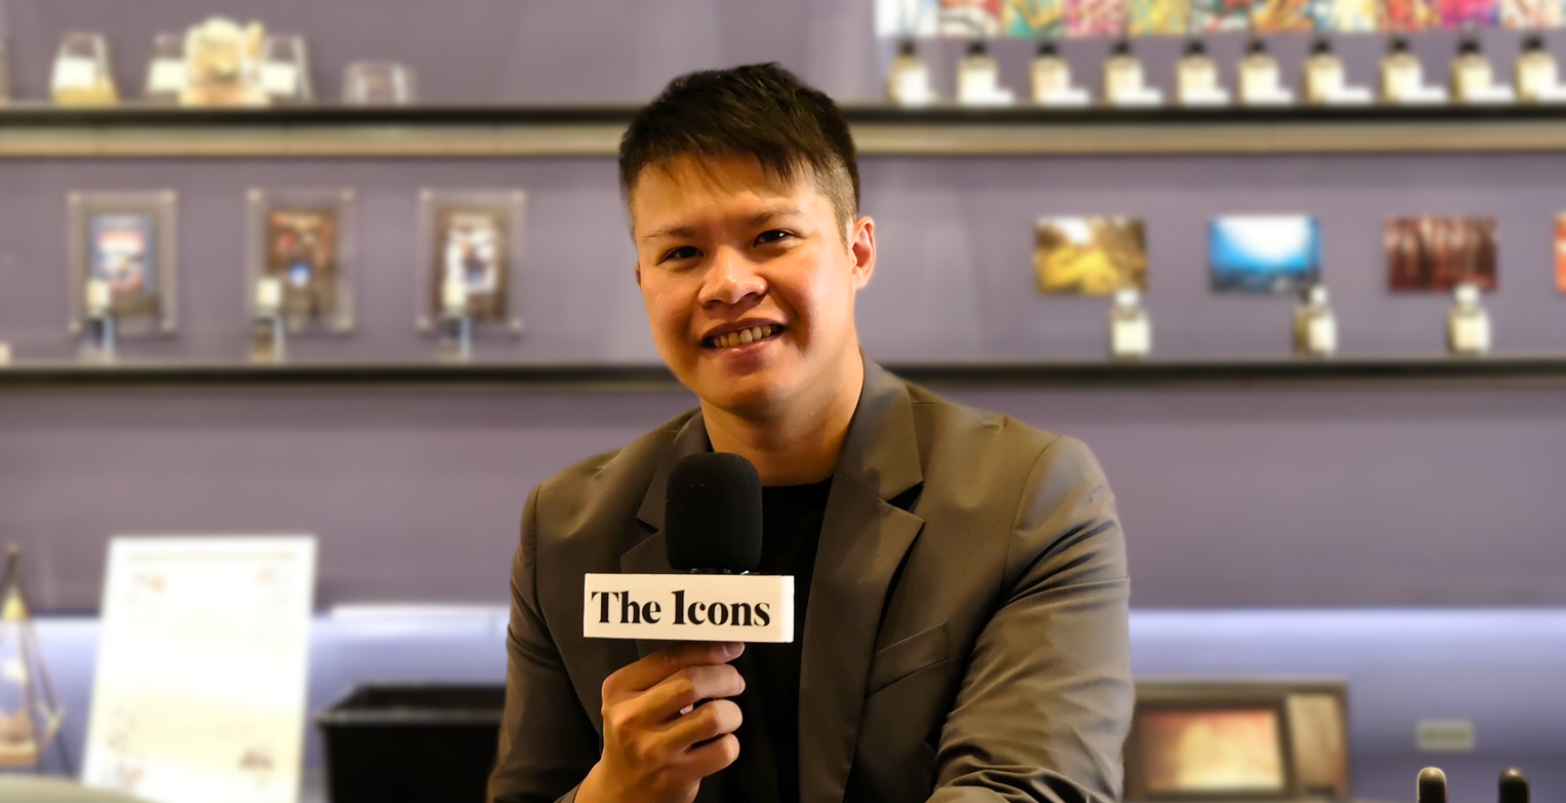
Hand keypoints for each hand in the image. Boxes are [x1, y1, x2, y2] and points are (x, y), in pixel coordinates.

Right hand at [578, 642, 745, 802]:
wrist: (621, 791)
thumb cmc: (635, 735)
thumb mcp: (633, 699)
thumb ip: (666, 673)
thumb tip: (720, 648)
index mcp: (619, 690)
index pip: (669, 658)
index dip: (708, 650)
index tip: (732, 648)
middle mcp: (632, 718)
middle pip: (692, 683)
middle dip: (725, 677)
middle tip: (735, 682)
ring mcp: (654, 750)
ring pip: (713, 716)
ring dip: (732, 711)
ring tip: (729, 714)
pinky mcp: (676, 776)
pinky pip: (722, 750)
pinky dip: (731, 743)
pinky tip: (721, 742)